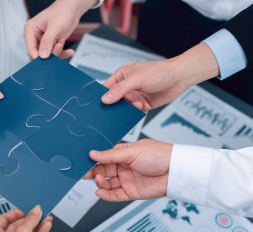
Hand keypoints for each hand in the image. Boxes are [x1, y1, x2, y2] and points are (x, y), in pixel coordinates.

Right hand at [24, 0, 97, 58]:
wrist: (72, 9)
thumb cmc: (62, 12)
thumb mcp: (54, 27)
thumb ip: (47, 41)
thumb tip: (42, 56)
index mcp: (30, 29)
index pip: (30, 49)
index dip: (37, 57)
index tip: (47, 60)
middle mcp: (35, 36)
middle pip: (38, 54)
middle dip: (49, 54)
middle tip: (58, 46)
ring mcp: (44, 41)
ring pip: (48, 55)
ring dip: (57, 51)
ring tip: (61, 40)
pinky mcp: (52, 44)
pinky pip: (56, 53)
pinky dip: (63, 53)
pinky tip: (70, 51)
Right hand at [84, 139, 172, 200]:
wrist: (175, 171)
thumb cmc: (159, 155)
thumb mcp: (131, 151)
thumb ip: (110, 155)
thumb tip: (93, 154)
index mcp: (124, 153)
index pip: (105, 157)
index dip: (94, 160)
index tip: (84, 162)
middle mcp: (124, 167)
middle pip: (104, 170)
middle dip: (94, 172)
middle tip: (86, 174)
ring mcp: (127, 179)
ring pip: (108, 183)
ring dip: (100, 183)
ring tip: (100, 180)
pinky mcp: (131, 192)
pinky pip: (115, 195)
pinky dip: (106, 195)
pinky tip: (100, 192)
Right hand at [101, 43, 218, 111]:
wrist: (180, 77)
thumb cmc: (159, 72)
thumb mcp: (137, 79)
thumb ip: (120, 90)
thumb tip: (104, 99)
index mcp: (121, 76)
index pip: (106, 89)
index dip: (102, 97)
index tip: (100, 106)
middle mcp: (126, 86)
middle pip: (114, 100)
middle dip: (116, 106)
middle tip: (119, 110)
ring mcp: (135, 96)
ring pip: (124, 108)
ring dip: (130, 109)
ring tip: (139, 104)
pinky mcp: (143, 104)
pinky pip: (134, 112)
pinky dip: (137, 112)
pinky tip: (144, 106)